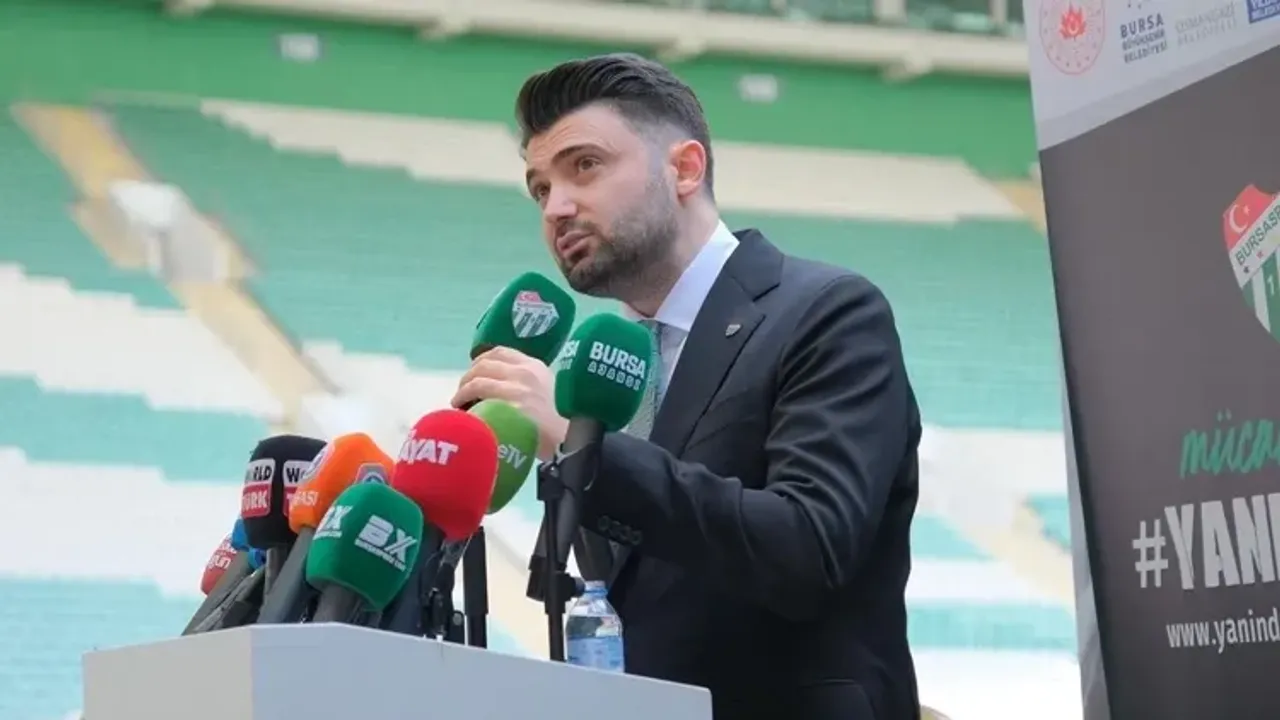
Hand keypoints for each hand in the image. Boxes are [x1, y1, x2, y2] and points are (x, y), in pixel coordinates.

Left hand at [451, 346, 568, 460]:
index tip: (474, 371)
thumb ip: (527, 382)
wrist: (570, 441)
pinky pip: (477, 400)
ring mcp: (515, 390)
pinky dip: (465, 404)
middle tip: (463, 390)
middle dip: (468, 376)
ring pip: (477, 380)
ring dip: (462, 391)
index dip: (481, 359)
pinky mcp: (507, 408)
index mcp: (535, 367)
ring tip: (458, 402)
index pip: (500, 352)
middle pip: (484, 364)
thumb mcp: (548, 390)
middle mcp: (524, 373)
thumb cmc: (560, 421)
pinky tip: (463, 414)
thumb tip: (500, 385)